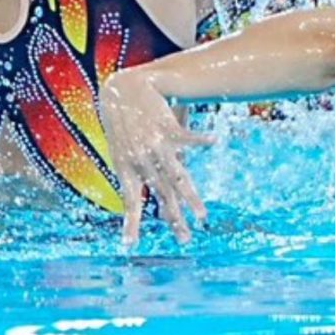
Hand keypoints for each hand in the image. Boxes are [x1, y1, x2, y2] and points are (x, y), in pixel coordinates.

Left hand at [101, 74, 210, 245]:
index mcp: (127, 168)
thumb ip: (141, 168)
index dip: (130, 223)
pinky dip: (200, 140)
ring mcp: (154, 145)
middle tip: (185, 239)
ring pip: (175, 175)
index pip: (130, 201)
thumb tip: (162, 185)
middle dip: (174, 219)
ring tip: (201, 214)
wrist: (121, 89)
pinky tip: (213, 142)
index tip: (129, 245)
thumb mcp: (123, 148)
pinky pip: (185, 137)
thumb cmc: (124, 120)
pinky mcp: (165, 127)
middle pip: (161, 195)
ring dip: (189, 196)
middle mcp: (141, 161)